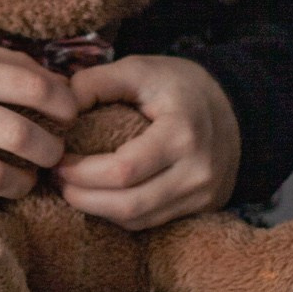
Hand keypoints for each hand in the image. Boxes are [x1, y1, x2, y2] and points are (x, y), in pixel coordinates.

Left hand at [55, 53, 240, 228]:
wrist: (235, 106)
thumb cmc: (180, 86)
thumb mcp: (140, 69)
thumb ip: (97, 82)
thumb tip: (60, 108)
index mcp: (182, 134)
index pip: (123, 170)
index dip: (82, 172)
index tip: (57, 160)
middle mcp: (197, 172)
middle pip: (129, 204)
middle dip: (83, 197)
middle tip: (56, 180)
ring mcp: (203, 195)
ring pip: (138, 219)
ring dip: (97, 209)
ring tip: (71, 189)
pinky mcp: (202, 207)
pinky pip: (151, 222)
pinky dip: (119, 213)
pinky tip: (99, 197)